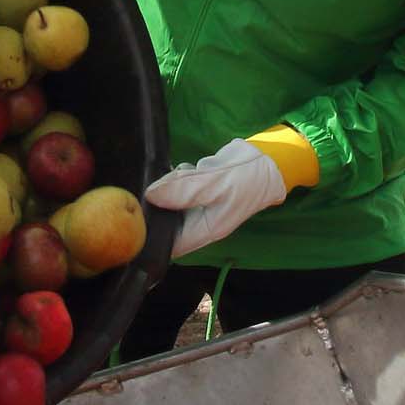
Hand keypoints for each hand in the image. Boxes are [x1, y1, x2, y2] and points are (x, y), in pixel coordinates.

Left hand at [144, 140, 287, 260]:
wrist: (266, 160)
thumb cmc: (247, 179)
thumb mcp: (217, 183)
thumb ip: (184, 190)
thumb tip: (151, 195)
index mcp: (206, 230)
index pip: (172, 245)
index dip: (153, 237)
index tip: (137, 221)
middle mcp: (199, 220)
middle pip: (167, 221)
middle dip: (158, 205)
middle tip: (157, 186)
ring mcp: (197, 203)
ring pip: (170, 199)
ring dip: (168, 185)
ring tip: (180, 174)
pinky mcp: (197, 187)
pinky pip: (177, 184)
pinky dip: (176, 175)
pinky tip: (186, 168)